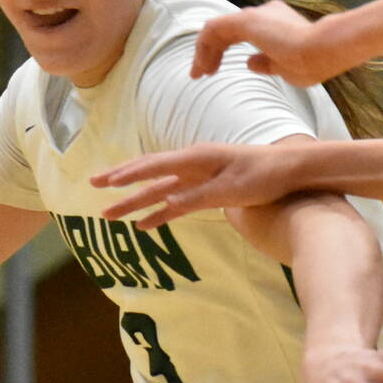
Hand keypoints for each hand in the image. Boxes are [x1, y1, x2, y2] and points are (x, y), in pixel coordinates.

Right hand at [93, 143, 294, 228]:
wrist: (290, 170)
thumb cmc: (263, 176)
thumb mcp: (231, 189)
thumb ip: (197, 196)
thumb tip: (166, 202)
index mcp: (196, 158)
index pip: (154, 165)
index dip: (128, 174)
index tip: (104, 182)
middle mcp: (193, 163)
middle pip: (149, 172)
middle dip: (120, 180)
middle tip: (93, 185)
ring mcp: (199, 175)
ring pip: (159, 187)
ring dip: (135, 200)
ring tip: (110, 212)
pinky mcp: (207, 187)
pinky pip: (175, 200)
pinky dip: (158, 210)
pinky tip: (144, 224)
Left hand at [191, 1, 352, 85]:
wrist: (323, 50)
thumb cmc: (311, 62)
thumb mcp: (284, 68)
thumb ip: (266, 63)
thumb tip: (250, 62)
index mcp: (276, 23)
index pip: (240, 34)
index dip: (222, 52)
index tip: (213, 72)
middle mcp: (264, 14)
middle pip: (227, 31)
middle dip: (211, 52)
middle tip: (201, 73)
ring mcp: (255, 15)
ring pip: (218, 30)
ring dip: (204, 51)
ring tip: (198, 74)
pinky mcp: (246, 20)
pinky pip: (215, 29)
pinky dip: (204, 46)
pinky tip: (202, 65)